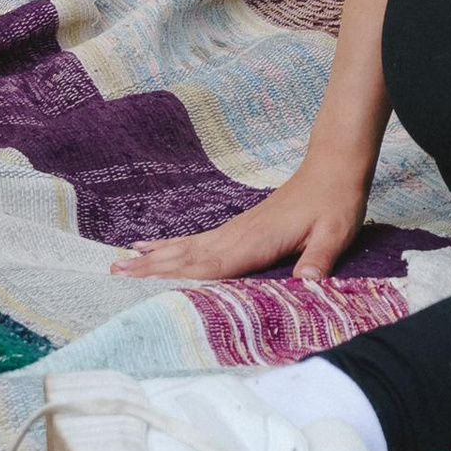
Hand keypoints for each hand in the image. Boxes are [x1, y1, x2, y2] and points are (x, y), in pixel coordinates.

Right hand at [125, 156, 370, 283]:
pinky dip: (175, 246)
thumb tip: (309, 283)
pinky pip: (200, 240)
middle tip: (113, 273)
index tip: (142, 281)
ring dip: (155, 257)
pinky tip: (159, 248)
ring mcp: (237, 229)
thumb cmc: (336, 202)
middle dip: (151, 266)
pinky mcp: (241, 227)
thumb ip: (319, 258)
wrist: (334, 167)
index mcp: (256, 241)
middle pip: (187, 255)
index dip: (177, 275)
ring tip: (121, 263)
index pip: (210, 265)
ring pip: (188, 247)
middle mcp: (238, 234)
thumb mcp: (335, 233)